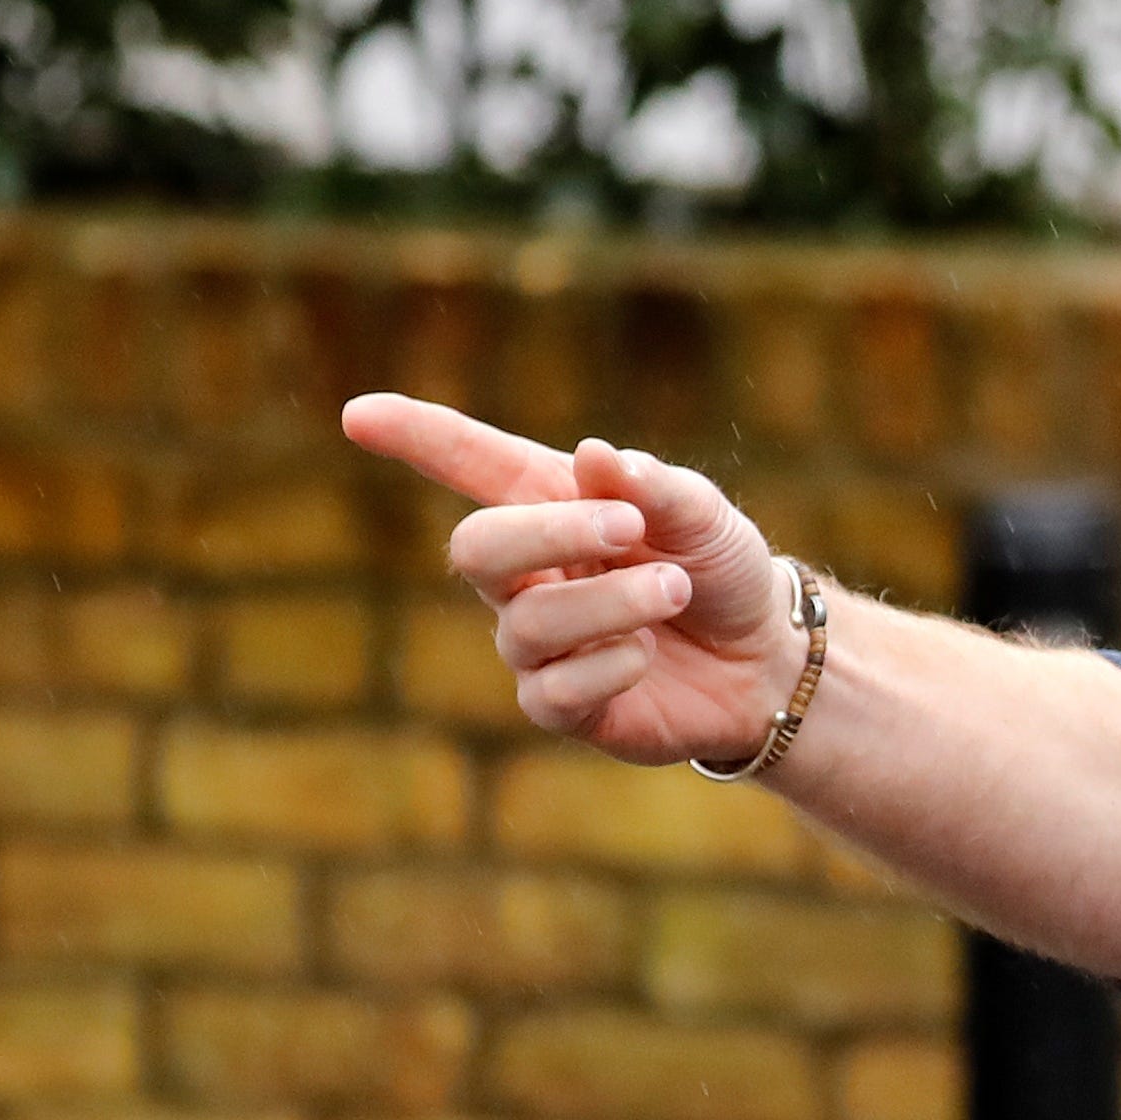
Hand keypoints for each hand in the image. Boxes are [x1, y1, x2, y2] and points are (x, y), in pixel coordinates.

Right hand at [342, 393, 796, 765]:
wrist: (763, 657)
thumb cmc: (721, 570)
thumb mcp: (707, 518)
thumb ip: (656, 488)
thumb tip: (594, 454)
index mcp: (553, 502)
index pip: (469, 463)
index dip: (415, 436)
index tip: (356, 414)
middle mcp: (528, 572)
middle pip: (477, 546)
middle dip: (550, 531)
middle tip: (628, 526)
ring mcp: (536, 642)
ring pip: (528, 621)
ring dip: (612, 601)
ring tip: (674, 589)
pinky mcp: (558, 705)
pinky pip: (552, 690)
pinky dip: (611, 665)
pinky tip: (647, 654)